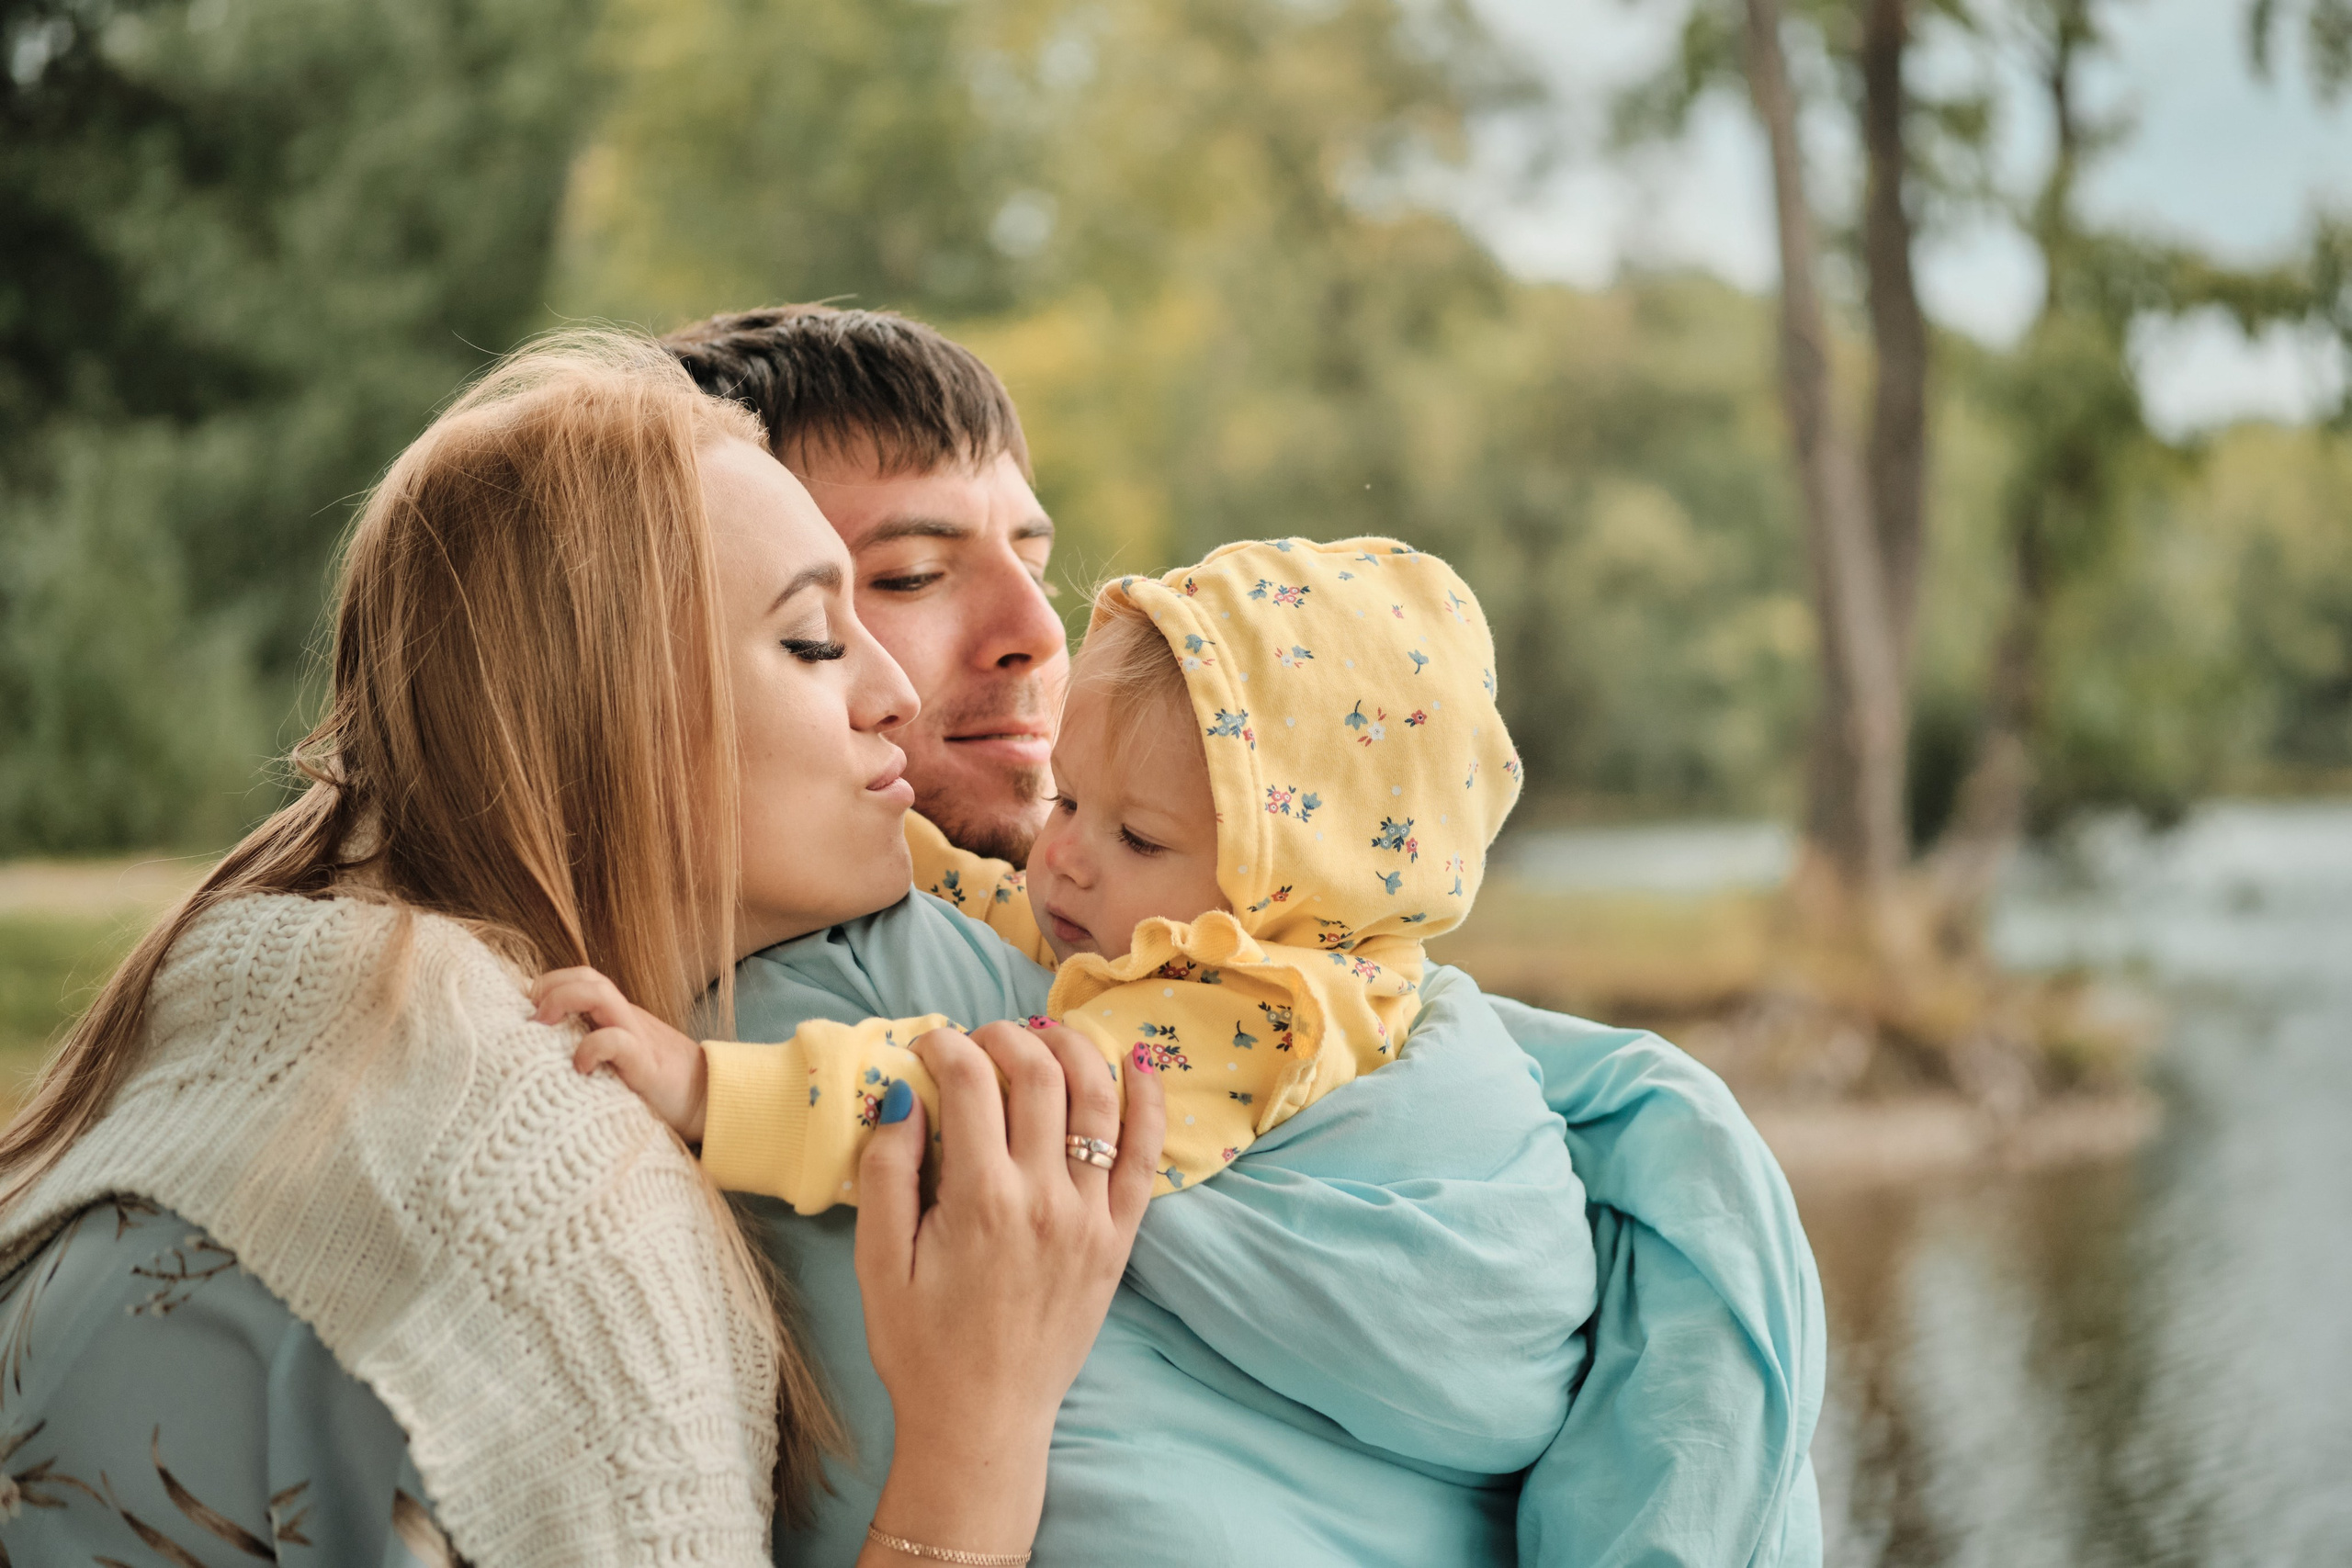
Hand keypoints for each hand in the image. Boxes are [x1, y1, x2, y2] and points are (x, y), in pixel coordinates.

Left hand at [532, 966, 709, 1141]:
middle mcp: (626, 1020)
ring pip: (600, 993)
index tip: (525, 1013)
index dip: (550, 985)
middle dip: (551, 986)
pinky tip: (580, 1067)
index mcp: (618, 1018)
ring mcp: (638, 1038)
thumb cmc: (657, 1088)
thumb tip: (544, 1054)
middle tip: (531, 1018)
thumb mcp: (620, 1060)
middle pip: (589, 976)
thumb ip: (593, 1048)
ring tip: (543, 1026)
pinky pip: (617, 1041)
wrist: (710, 1103)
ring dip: (563, 999)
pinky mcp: (646, 1065)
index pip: (582, 979)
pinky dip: (591, 1048)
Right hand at [852, 1020, 1164, 1560]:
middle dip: (1004, 1037)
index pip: (970, 1082)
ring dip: (1072, 1049)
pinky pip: (1146, 1156)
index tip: (928, 1045)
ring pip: (1098, 1099)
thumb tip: (903, 1096)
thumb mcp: (877, 1262)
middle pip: (1038, 1075)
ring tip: (1042, 1037)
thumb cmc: (921, 1346)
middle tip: (979, 1041)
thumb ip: (887, 1173)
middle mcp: (1044, 1199)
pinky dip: (1148, 1101)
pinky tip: (1138, 1062)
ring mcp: (1090, 1217)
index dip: (946, 1045)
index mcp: (979, 1201)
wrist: (982, 1421)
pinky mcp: (1120, 1239)